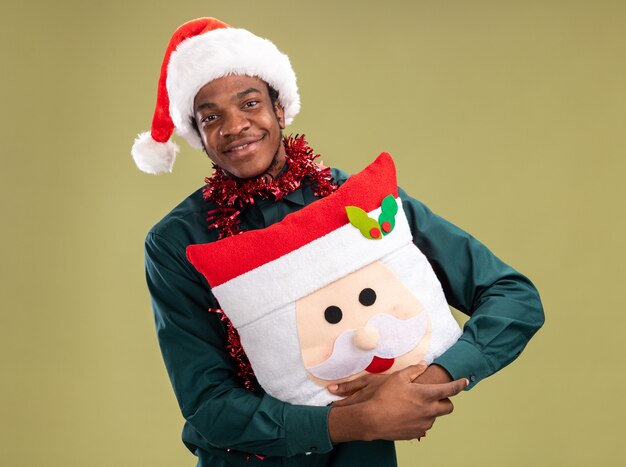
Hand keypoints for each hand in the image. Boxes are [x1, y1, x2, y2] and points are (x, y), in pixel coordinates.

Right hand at [328, 365, 467, 442]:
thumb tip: (424, 364)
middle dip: (446, 401)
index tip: (465, 381)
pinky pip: (424, 426)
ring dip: (430, 411)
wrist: (373, 419)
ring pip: (435, 417)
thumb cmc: (385, 396)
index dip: (459, 384)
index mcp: (427, 395)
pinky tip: (407, 416)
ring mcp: (424, 423)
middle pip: (449, 407)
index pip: (450, 389)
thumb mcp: (398, 377)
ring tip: (413, 406)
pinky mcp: (417, 433)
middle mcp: (430, 410)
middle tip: (435, 397)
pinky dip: (420, 420)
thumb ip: (413, 370)